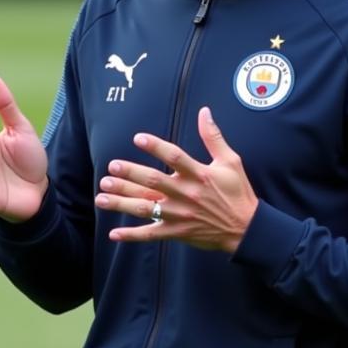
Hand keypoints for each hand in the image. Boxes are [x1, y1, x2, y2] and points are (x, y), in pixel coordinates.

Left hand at [95, 106, 257, 251]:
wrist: (246, 228)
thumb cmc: (238, 192)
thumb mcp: (230, 161)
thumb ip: (213, 137)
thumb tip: (204, 111)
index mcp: (199, 175)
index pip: (175, 157)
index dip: (156, 147)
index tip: (138, 138)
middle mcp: (186, 194)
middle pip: (153, 182)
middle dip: (130, 175)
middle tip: (111, 167)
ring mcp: (179, 215)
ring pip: (146, 208)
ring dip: (121, 203)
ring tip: (100, 197)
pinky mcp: (177, 232)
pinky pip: (151, 234)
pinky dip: (132, 235)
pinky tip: (113, 234)